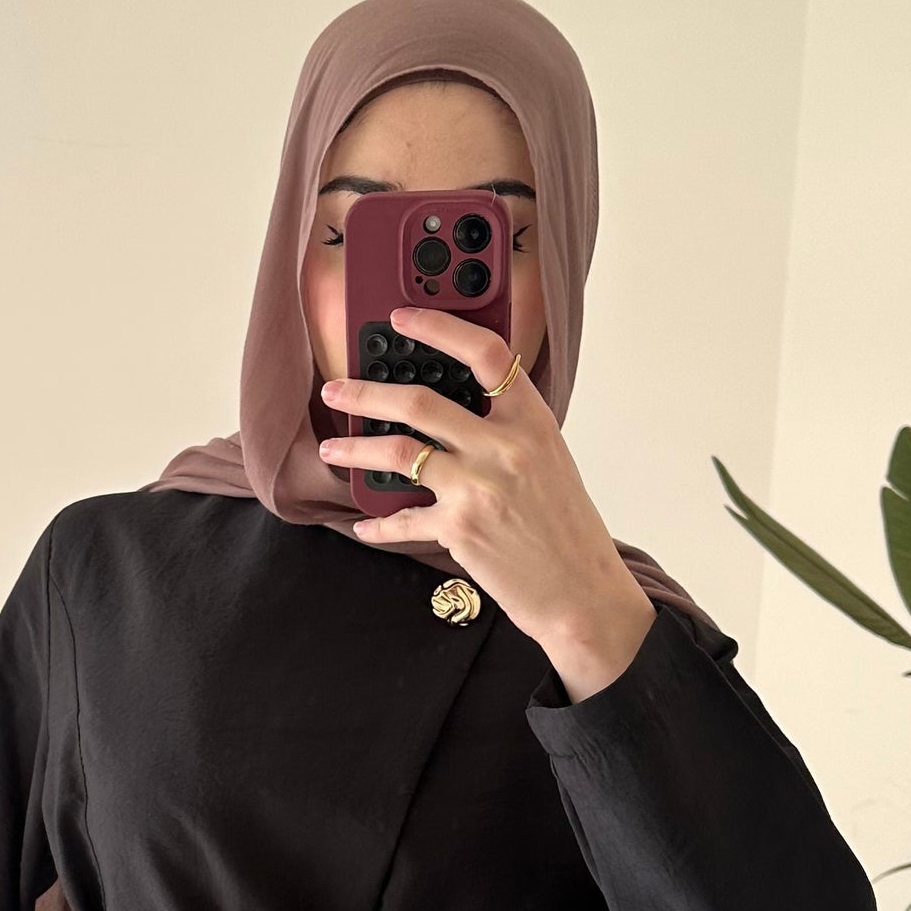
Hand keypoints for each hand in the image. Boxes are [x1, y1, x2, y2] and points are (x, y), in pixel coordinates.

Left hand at [319, 309, 655, 699]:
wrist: (579, 591)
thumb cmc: (565, 528)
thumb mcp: (548, 461)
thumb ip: (507, 429)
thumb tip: (451, 409)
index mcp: (532, 421)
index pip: (485, 353)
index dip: (439, 327)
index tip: (403, 319)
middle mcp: (504, 447)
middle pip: (420, 401)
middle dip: (366, 392)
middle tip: (336, 391)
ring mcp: (479, 486)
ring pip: (398, 451)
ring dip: (355, 449)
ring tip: (330, 450)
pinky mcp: (459, 527)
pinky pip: (403, 519)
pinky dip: (379, 523)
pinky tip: (364, 523)